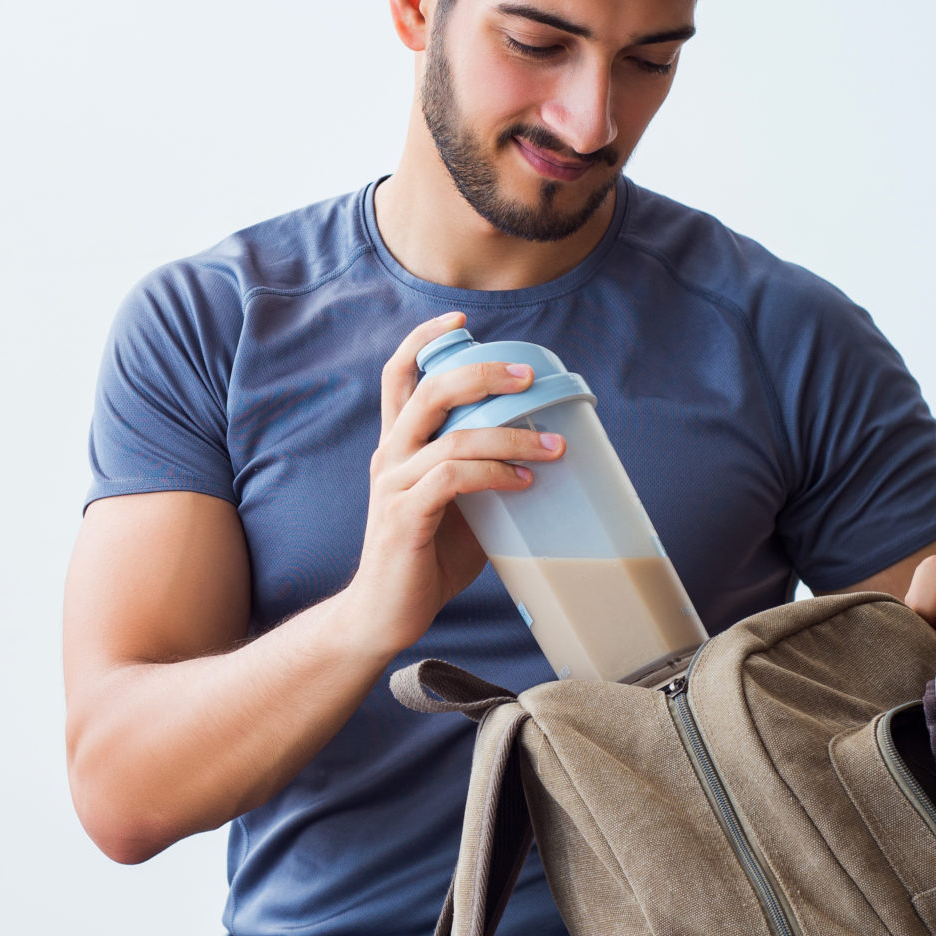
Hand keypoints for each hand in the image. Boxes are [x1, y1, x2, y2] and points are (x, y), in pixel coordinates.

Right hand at [345, 312, 565, 658]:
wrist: (382, 615)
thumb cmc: (422, 559)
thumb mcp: (455, 506)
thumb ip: (481, 476)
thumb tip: (542, 458)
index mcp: (397, 446)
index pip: (399, 376)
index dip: (425, 340)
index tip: (461, 320)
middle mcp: (389, 457)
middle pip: (427, 391)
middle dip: (482, 374)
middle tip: (528, 378)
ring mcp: (393, 486)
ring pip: (452, 437)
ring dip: (511, 437)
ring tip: (553, 449)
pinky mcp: (404, 517)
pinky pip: (452, 479)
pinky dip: (494, 474)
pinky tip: (524, 484)